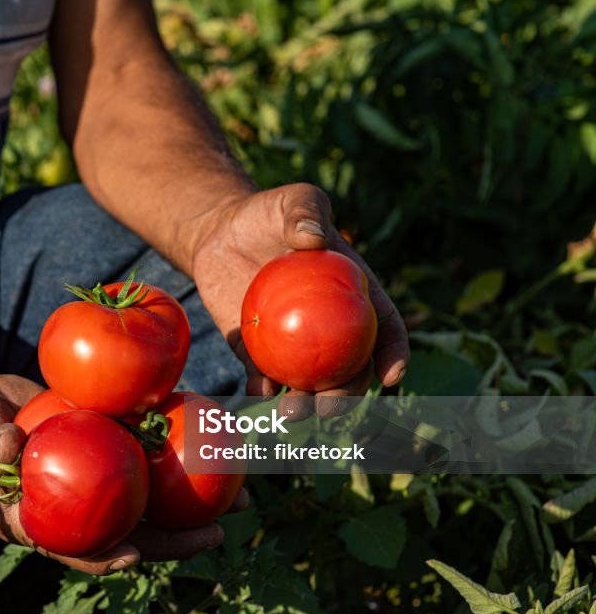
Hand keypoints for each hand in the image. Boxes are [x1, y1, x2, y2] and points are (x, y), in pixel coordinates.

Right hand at [0, 374, 240, 572]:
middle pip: (130, 531)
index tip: (136, 555)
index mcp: (43, 522)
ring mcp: (96, 479)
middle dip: (175, 538)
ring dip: (192, 500)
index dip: (106, 558)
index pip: (78, 550)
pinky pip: (145, 451)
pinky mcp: (108, 448)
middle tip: (217, 533)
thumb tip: (11, 444)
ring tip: (240, 494)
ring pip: (148, 497)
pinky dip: (175, 448)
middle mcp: (77, 507)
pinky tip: (209, 436)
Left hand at [191, 183, 410, 417]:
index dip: (394, 355)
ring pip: (307, 382)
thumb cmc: (267, 213)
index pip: (383, 328)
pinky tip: (258, 392)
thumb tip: (313, 238)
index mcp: (352, 295)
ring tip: (292, 413)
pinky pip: (262, 374)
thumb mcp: (293, 200)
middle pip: (349, 369)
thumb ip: (306, 211)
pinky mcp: (255, 348)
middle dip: (346, 396)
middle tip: (330, 407)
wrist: (220, 232)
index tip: (391, 375)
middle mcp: (328, 326)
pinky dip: (262, 388)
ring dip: (304, 404)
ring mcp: (292, 341)